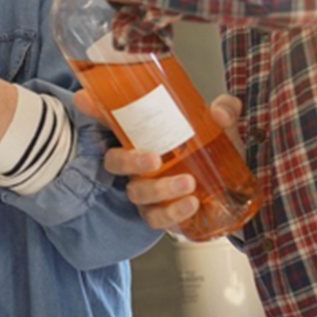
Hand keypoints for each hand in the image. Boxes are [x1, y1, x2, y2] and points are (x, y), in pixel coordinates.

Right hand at [77, 91, 244, 232]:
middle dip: (129, 161)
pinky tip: (190, 204)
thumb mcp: (221, 127)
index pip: (111, 120)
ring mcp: (145, 190)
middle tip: (154, 159)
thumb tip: (219, 112)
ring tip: (188, 183)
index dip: (93, 110)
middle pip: (114, 162)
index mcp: (143, 136)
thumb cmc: (213, 152)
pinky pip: (156, 218)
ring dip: (159, 189)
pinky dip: (172, 213)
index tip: (83, 98)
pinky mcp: (159, 214)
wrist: (233, 189)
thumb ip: (224, 111)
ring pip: (136, 192)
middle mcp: (136, 163)